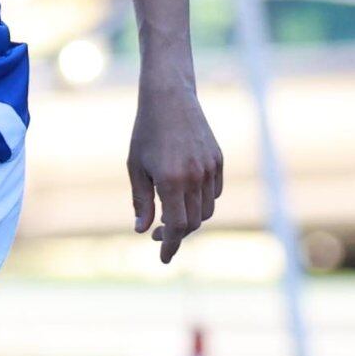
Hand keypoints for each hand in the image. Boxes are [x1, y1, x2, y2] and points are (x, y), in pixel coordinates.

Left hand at [127, 79, 222, 260]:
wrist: (170, 97)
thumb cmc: (147, 132)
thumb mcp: (136, 167)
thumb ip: (140, 201)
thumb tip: (141, 230)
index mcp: (170, 180)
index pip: (175, 226)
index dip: (170, 245)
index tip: (164, 258)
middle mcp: (194, 177)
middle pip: (192, 223)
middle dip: (176, 234)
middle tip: (156, 233)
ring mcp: (209, 168)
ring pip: (205, 210)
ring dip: (190, 219)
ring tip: (170, 214)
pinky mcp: (218, 160)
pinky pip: (214, 192)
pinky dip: (201, 202)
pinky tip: (185, 195)